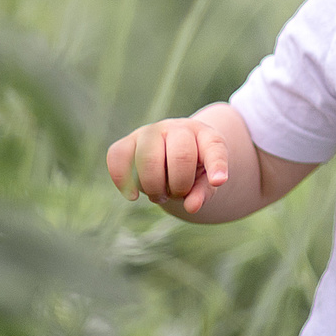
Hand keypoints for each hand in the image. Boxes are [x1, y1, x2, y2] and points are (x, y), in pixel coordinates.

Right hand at [105, 116, 228, 213]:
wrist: (172, 152)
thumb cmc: (193, 169)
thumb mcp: (205, 182)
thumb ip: (202, 193)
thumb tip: (191, 207)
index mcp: (206, 136)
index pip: (214, 148)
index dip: (216, 165)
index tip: (218, 182)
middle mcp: (178, 128)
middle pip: (181, 157)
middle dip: (179, 186)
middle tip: (176, 194)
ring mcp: (151, 131)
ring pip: (148, 159)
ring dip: (154, 187)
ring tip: (159, 194)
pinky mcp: (128, 141)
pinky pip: (117, 156)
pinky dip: (122, 180)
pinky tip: (132, 196)